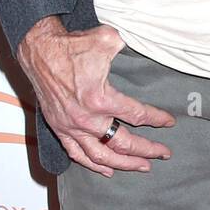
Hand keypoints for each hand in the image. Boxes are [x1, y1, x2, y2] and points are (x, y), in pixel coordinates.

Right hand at [18, 18, 174, 175]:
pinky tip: (107, 170)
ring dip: (124, 164)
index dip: (156, 119)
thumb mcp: (107, 39)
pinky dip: (93, 165)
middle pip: (124, 143)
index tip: (169, 122)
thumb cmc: (73, 45)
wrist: (40, 51)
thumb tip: (143, 43)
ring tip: (143, 167)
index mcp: (101, 99)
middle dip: (147, 150)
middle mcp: (87, 119)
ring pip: (102, 156)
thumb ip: (128, 46)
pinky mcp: (60, 129)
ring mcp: (72, 127)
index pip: (137, 115)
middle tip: (163, 153)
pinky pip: (77, 155)